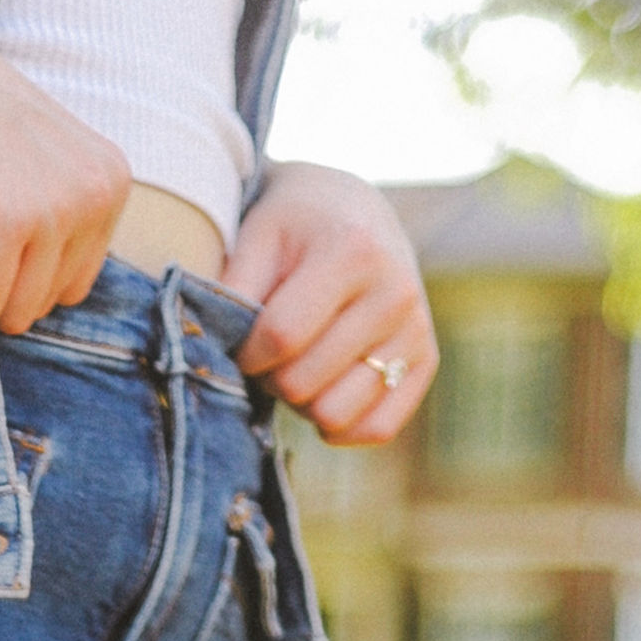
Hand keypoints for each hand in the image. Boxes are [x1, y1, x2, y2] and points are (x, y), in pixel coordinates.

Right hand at [0, 3, 134, 337]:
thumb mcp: (40, 154)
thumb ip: (63, 209)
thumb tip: (54, 295)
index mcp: (112, 178)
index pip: (75, 282)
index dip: (24, 263)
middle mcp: (97, 194)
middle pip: (48, 302)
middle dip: (2, 277)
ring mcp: (56, 209)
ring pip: (16, 311)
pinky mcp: (7, 225)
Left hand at [224, 162, 435, 443]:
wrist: (357, 211)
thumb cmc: (295, 229)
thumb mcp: (257, 238)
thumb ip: (232, 292)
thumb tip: (214, 353)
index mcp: (353, 252)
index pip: (281, 337)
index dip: (246, 352)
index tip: (241, 342)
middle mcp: (395, 293)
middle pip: (303, 382)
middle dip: (270, 377)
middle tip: (269, 353)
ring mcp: (416, 330)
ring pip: (335, 414)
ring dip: (301, 403)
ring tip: (298, 365)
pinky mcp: (426, 361)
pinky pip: (376, 429)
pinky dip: (339, 426)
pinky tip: (324, 392)